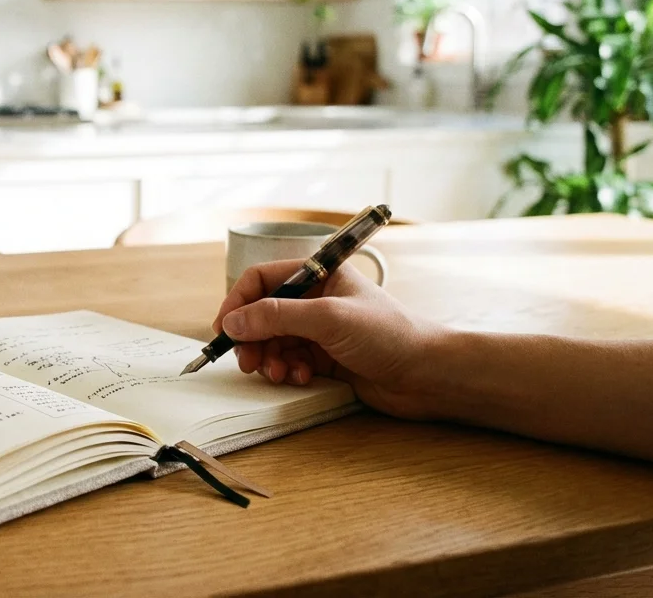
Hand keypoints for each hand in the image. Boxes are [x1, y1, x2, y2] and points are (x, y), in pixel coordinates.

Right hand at [214, 260, 447, 418]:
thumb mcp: (328, 318)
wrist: (428, 375)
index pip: (262, 280)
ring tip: (278, 373)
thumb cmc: (389, 334)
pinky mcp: (325, 357)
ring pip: (273, 340)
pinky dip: (288, 370)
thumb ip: (276, 317)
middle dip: (252, 338)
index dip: (238, 303)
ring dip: (269, 358)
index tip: (224, 330)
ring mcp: (319, 329)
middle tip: (248, 361)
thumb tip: (233, 322)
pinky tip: (301, 377)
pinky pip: (290, 360)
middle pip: (262, 313)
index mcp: (318, 275)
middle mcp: (316, 299)